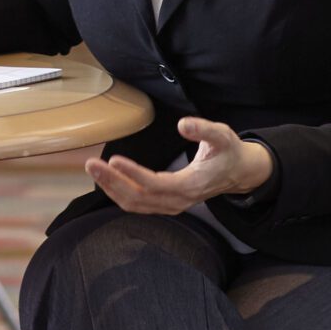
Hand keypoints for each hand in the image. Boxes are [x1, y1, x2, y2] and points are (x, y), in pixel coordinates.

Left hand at [85, 118, 272, 216]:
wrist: (239, 173)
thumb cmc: (229, 152)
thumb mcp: (222, 135)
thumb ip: (203, 129)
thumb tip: (182, 124)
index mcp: (191, 185)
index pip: (155, 184)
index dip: (133, 174)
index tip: (114, 160)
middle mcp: (179, 201)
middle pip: (140, 198)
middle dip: (113, 182)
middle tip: (91, 164)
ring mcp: (172, 205)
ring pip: (136, 204)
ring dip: (112, 189)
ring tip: (93, 170)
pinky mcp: (167, 203)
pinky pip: (139, 204)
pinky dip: (120, 194)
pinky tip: (107, 180)